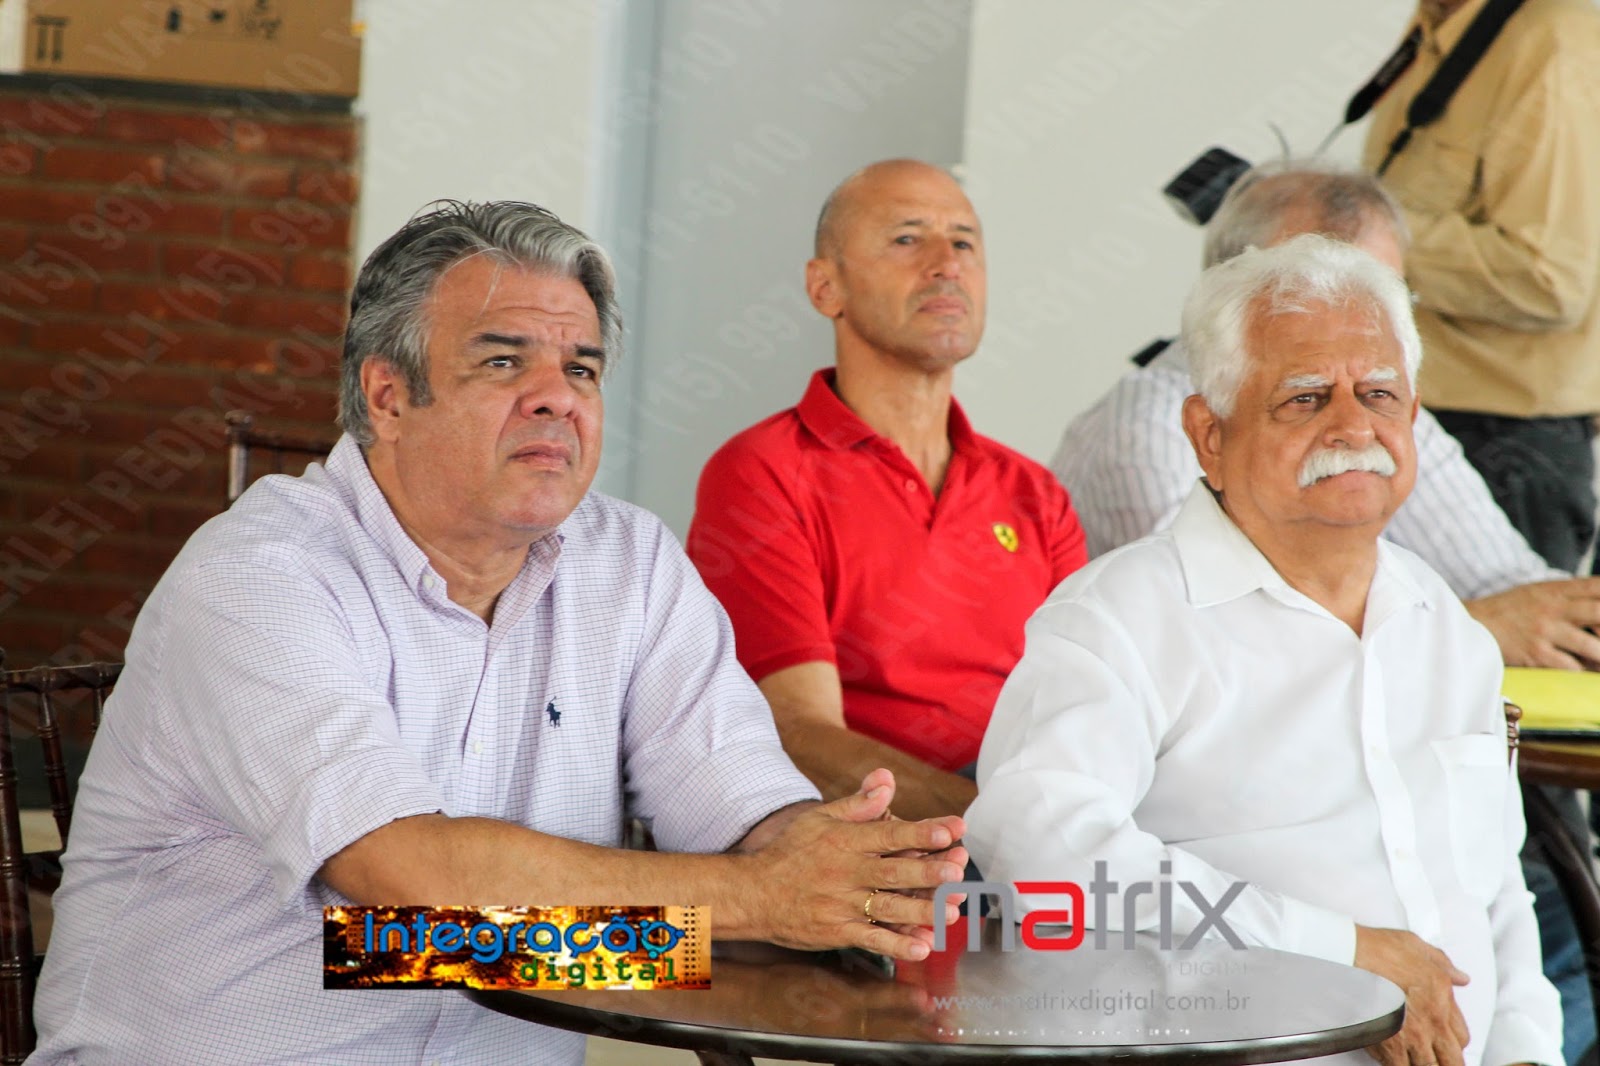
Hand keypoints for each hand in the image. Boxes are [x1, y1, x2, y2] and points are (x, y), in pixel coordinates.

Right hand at [745, 768, 966, 961]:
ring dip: (921, 910)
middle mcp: (845, 872)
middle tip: (958, 870)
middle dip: (928, 872)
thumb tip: (887, 778)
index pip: (888, 834)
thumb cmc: (792, 851)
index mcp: (844, 840)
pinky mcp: (836, 931)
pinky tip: (922, 946)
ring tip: (952, 910)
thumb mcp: (821, 818)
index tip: (950, 830)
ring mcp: (840, 904)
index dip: (920, 833)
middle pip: (892, 872)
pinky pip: (870, 939)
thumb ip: (859, 803)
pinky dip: (896, 944)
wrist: (753, 893)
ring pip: (887, 908)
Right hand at [1354, 925, 1470, 1065]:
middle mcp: (1429, 1023)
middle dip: (1447, 1062)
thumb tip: (1459, 976)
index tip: (1448, 1042)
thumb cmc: (1378, 950)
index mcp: (1441, 1000)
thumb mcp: (1416, 946)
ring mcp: (1409, 1037)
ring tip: (1415, 1058)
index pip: (1462, 1037)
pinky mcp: (1386, 1045)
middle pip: (1452, 1061)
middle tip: (1438, 1059)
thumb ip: (1442, 964)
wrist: (1348, 957)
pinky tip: (1392, 1058)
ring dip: (1422, 1064)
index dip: (1455, 1042)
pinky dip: (1396, 1064)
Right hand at [1465, 578, 1599, 669]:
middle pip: (1599, 613)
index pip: (1596, 586)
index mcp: (1555, 590)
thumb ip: (1568, 594)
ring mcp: (1545, 632)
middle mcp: (1552, 608)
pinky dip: (1581, 670)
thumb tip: (1599, 606)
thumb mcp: (1537, 591)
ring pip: (1592, 646)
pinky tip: (1582, 669)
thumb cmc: (1509, 609)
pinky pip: (1570, 667)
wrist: (1473, 623)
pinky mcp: (1536, 654)